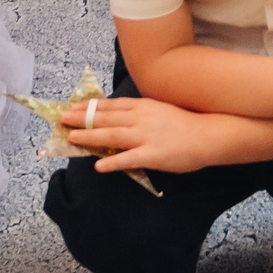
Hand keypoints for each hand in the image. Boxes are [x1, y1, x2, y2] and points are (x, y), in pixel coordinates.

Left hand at [65, 95, 225, 174]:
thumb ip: (140, 113)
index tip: (74, 107)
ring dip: (89, 136)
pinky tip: (98, 166)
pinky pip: (128, 159)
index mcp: (144, 106)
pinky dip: (112, 162)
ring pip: (111, 135)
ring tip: (71, 138)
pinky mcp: (152, 154)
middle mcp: (141, 117)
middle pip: (105, 117)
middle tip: (63, 118)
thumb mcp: (161, 110)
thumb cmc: (186, 123)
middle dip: (82, 118)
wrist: (209, 134)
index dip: (90, 107)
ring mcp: (146, 135)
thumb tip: (119, 119)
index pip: (111, 105)